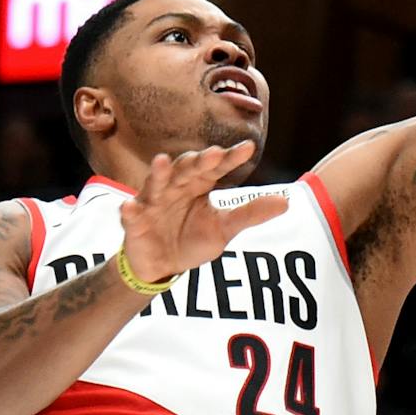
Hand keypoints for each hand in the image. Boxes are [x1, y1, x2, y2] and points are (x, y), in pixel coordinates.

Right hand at [118, 141, 287, 281]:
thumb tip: (286, 202)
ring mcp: (153, 202)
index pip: (216, 167)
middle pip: (186, 168)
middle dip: (198, 161)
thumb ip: (250, 214)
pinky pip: (130, 215)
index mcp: (198, 184)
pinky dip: (129, 211)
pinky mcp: (135, 222)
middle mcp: (175, 187)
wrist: (162, 266)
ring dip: (159, 173)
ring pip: (156, 183)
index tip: (248, 148)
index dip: (230, 158)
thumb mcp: (224, 228)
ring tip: (163, 161)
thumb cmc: (191, 239)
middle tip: (214, 154)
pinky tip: (129, 208)